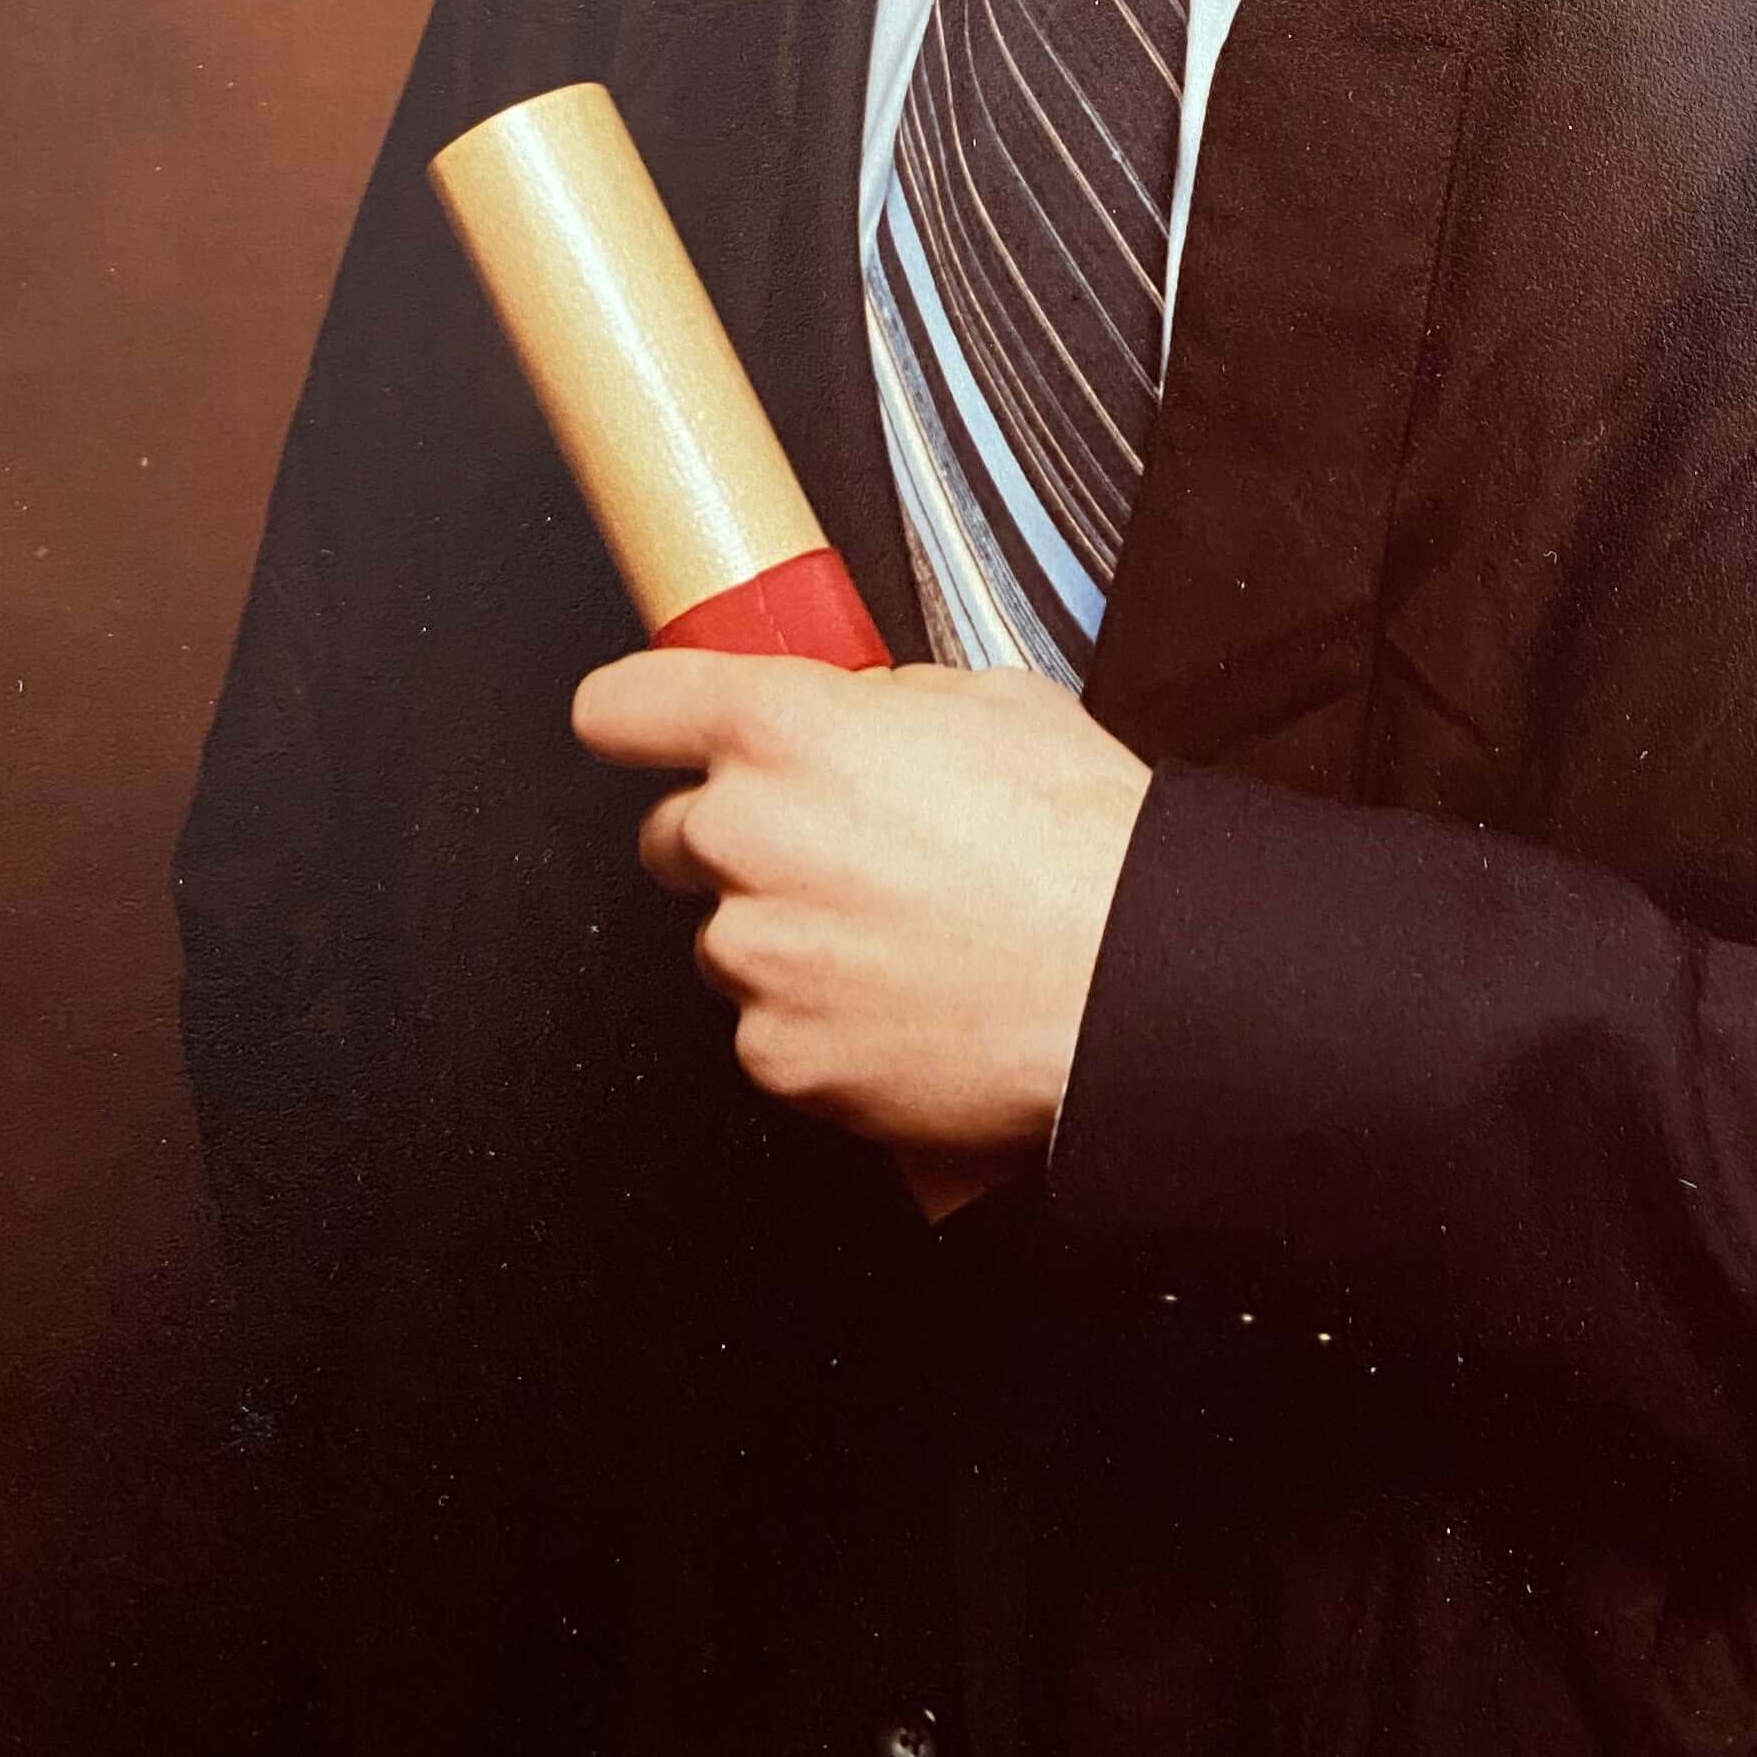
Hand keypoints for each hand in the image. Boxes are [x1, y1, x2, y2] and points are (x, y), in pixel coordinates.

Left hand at [571, 651, 1152, 1186]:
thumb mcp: (992, 702)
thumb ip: (886, 705)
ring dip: (785, 932)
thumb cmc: (1079, 842)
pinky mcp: (778, 1055)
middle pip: (670, 833)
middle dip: (737, 836)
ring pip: (728, 936)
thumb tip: (859, 720)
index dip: (636, 716)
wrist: (1130, 983)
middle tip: (839, 850)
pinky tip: (906, 999)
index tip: (641, 727)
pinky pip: (771, 1026)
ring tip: (900, 936)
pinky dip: (820, 1018)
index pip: (626, 707)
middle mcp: (745, 838)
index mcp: (783, 730)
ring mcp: (754, 957)